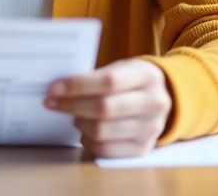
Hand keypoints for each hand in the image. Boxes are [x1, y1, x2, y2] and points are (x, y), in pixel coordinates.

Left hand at [44, 58, 172, 157]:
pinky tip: (84, 131)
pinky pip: (106, 150)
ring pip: (102, 131)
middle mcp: (153, 103)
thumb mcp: (122, 68)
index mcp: (147, 76)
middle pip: (104, 109)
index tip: (54, 88)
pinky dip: (88, 141)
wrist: (164, 98)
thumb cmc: (132, 81)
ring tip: (74, 115)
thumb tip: (59, 88)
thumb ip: (96, 77)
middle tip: (53, 102)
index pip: (109, 81)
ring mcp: (151, 129)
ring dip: (80, 123)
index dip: (78, 86)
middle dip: (72, 106)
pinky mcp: (143, 148)